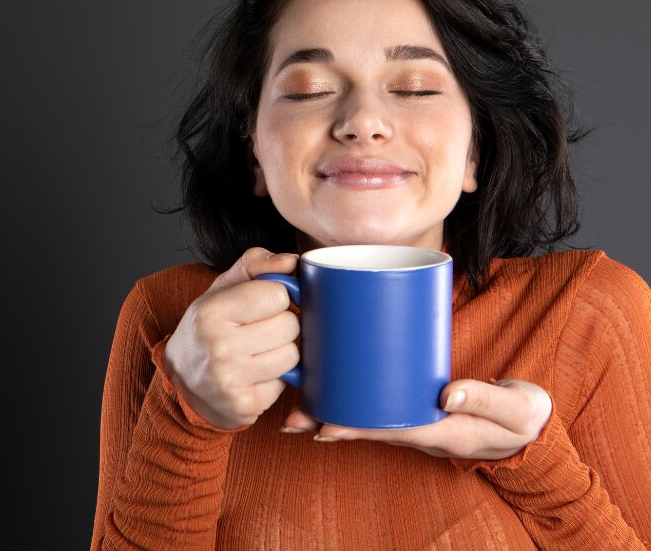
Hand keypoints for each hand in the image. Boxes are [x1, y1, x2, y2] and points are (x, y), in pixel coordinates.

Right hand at [162, 247, 300, 429]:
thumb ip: (256, 264)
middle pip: (290, 326)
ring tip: (257, 352)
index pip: (278, 294)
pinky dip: (274, 379)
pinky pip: (285, 384)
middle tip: (258, 330)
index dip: (275, 297)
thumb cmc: (208, 327)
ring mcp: (231, 379)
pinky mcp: (245, 405)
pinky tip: (253, 375)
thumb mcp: (221, 289)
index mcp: (211, 311)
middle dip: (281, 326)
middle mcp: (218, 346)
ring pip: (292, 356)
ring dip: (281, 353)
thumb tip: (291, 261)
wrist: (181, 380)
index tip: (261, 305)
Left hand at [283, 379, 552, 459]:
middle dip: (332, 423)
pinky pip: (380, 406)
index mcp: (444, 433)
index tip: (324, 426)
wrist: (531, 423)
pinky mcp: (417, 405)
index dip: (357, 428)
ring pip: (370, 418)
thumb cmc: (523, 416)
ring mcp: (418, 420)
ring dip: (335, 413)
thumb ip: (487, 399)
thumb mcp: (517, 410)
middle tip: (292, 419)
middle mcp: (423, 430)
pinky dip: (353, 400)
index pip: (392, 430)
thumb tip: (448, 395)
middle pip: (370, 427)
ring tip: (296, 411)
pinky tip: (330, 390)